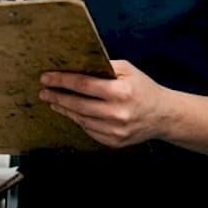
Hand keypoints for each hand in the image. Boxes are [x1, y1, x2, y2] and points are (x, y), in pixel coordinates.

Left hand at [39, 59, 170, 147]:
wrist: (162, 115)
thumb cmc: (143, 89)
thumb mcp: (127, 70)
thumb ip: (104, 66)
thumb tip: (77, 65)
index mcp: (121, 92)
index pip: (83, 85)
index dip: (61, 81)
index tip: (46, 77)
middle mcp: (118, 113)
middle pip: (77, 104)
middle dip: (57, 96)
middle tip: (44, 91)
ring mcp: (115, 131)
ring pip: (80, 119)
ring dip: (64, 109)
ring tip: (54, 101)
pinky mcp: (114, 142)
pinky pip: (89, 130)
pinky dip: (78, 120)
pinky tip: (71, 112)